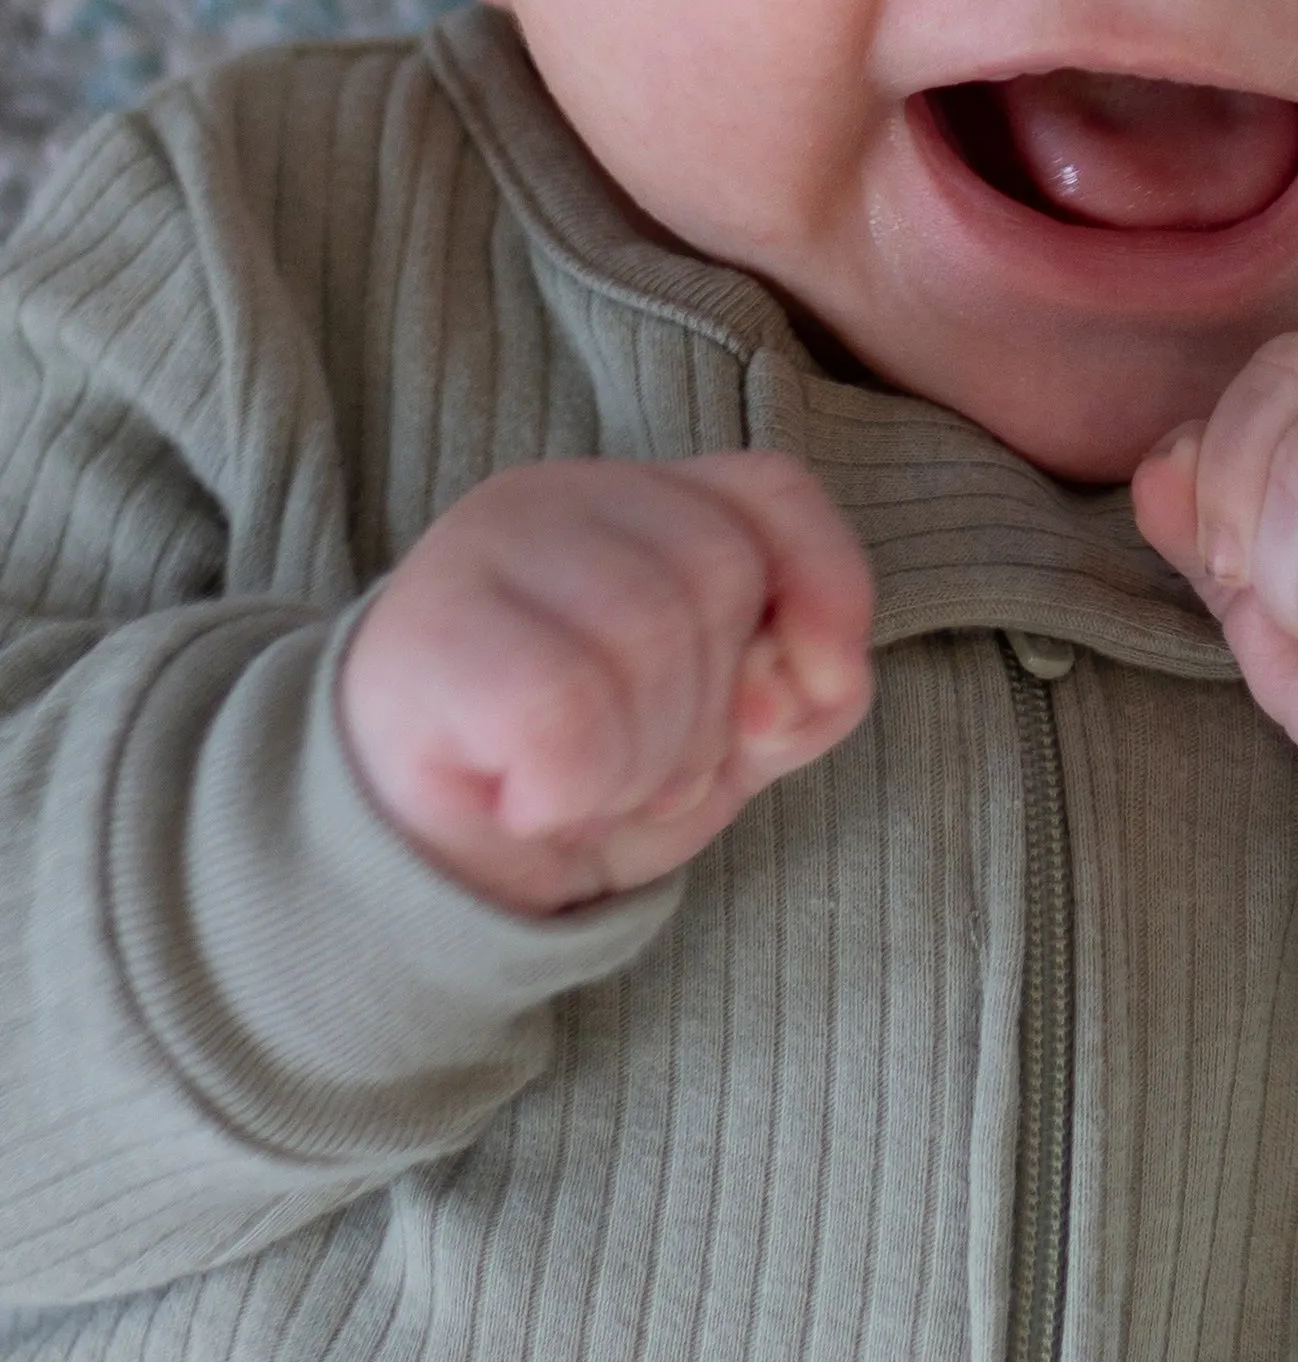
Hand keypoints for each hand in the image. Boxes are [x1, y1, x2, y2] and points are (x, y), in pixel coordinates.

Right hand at [338, 452, 875, 914]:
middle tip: (635, 773)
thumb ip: (800, 692)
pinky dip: (572, 785)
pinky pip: (565, 706)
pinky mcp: (427, 627)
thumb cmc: (577, 779)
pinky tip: (526, 798)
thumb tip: (798, 679)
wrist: (405, 868)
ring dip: (641, 761)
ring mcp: (486, 547)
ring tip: (581, 786)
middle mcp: (564, 494)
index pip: (775, 493)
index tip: (807, 696)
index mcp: (646, 501)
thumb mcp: (724, 740)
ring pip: (649, 634)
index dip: (827, 586)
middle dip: (708, 714)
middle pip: (721, 571)